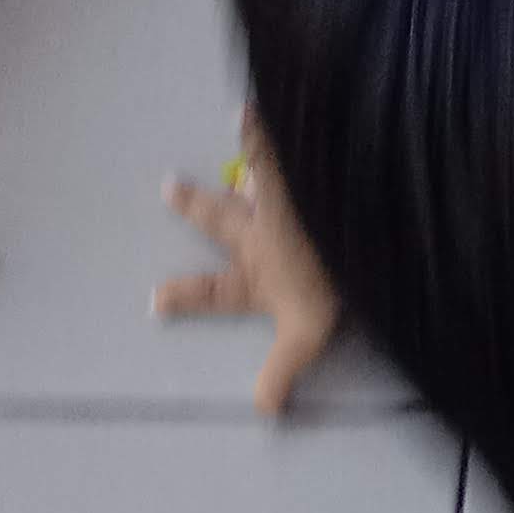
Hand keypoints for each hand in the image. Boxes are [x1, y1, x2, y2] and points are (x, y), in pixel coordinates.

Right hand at [156, 110, 342, 415]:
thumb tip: (263, 410)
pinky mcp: (307, 166)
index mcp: (258, 267)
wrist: (360, 227)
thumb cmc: (332, 279)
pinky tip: (284, 101)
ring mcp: (284, 192)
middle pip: (221, 216)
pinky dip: (281, 125)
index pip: (214, 289)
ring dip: (251, 148)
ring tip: (242, 116)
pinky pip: (289, 142)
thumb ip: (282, 369)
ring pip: (261, 168)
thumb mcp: (308, 333)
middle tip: (167, 184)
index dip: (185, 297)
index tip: (153, 299)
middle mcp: (263, 226)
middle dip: (194, 204)